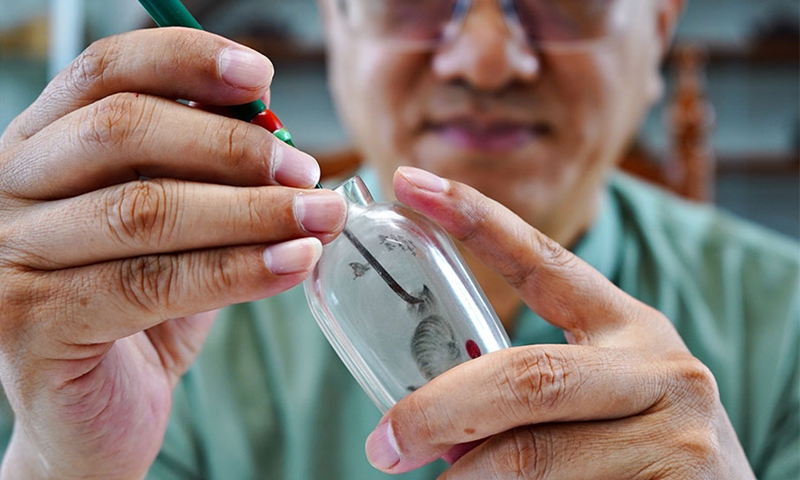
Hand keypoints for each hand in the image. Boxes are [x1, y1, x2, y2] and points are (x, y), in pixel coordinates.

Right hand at [0, 28, 344, 477]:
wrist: (91, 417)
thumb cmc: (140, 314)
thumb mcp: (176, 232)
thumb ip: (207, 181)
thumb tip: (278, 137)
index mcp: (41, 147)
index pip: (105, 72)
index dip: (185, 60)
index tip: (261, 77)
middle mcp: (10, 189)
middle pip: (124, 131)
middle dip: (233, 146)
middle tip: (305, 171)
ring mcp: (11, 256)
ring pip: (146, 209)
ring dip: (251, 210)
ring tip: (319, 216)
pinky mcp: (32, 321)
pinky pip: (154, 283)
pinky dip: (238, 271)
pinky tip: (295, 263)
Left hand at [363, 166, 753, 478]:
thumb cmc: (647, 455)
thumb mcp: (603, 399)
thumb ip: (535, 390)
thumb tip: (432, 416)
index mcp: (628, 327)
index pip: (544, 258)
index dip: (474, 217)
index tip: (411, 182)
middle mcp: (659, 365)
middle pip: (526, 375)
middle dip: (440, 410)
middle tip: (386, 442)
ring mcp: (676, 426)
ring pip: (532, 451)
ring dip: (470, 477)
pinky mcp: (680, 479)